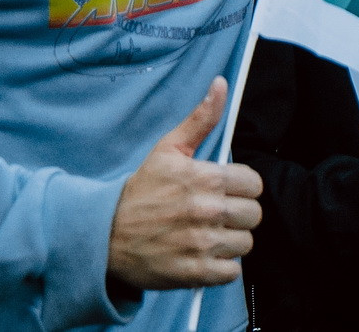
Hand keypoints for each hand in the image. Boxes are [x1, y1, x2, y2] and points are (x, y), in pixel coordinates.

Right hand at [107, 78, 263, 289]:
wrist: (104, 234)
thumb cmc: (141, 190)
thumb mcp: (168, 149)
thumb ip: (201, 119)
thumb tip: (222, 84)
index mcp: (205, 178)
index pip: (254, 183)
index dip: (242, 187)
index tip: (226, 191)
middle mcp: (206, 211)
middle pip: (254, 215)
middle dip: (239, 214)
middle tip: (217, 214)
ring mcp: (201, 244)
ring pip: (245, 243)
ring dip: (231, 241)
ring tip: (210, 235)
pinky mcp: (194, 273)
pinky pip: (232, 272)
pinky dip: (222, 267)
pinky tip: (205, 256)